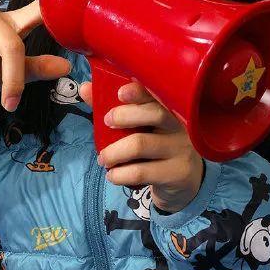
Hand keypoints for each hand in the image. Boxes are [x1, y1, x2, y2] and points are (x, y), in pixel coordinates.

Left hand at [79, 80, 204, 213]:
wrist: (184, 181)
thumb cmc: (156, 144)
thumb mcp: (140, 126)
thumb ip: (113, 106)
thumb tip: (85, 88)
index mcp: (171, 108)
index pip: (158, 94)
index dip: (139, 92)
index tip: (120, 93)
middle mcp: (181, 125)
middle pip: (155, 114)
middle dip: (124, 116)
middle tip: (106, 123)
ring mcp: (181, 149)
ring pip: (141, 144)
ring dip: (114, 152)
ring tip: (103, 159)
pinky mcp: (177, 173)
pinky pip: (141, 171)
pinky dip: (120, 174)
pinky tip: (113, 175)